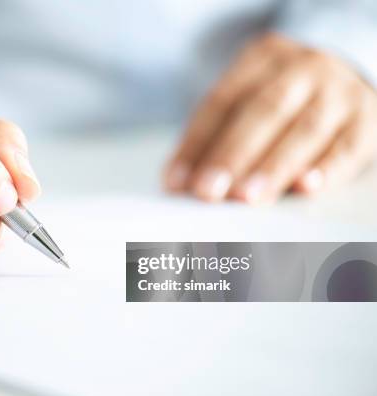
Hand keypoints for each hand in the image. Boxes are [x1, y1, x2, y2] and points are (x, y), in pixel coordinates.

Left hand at [164, 33, 376, 202]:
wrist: (344, 75)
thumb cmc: (283, 97)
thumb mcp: (248, 98)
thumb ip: (215, 135)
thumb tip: (179, 183)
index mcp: (262, 58)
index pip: (222, 101)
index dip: (197, 143)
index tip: (178, 180)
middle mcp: (302, 69)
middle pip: (263, 111)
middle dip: (232, 154)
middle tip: (209, 190)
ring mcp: (338, 93)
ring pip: (303, 130)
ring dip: (273, 167)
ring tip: (247, 196)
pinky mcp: (367, 119)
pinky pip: (347, 146)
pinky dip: (327, 169)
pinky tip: (306, 187)